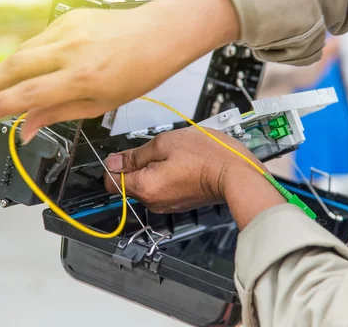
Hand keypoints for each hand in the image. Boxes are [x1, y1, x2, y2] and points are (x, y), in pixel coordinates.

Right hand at [0, 0, 238, 142]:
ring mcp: (69, 30)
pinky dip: (26, 54)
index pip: (28, 95)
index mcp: (82, 78)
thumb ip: (59, 113)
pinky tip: (20, 66)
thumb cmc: (138, 72)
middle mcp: (71, 51)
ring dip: (3, 69)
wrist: (159, 35)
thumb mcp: (101, 104)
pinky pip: (38, 38)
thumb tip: (28, 128)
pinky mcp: (70, 18)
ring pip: (23, 50)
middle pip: (15, 67)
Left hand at [104, 127, 284, 228]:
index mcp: (144, 187)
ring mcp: (166, 205)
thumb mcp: (165, 143)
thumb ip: (135, 155)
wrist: (237, 174)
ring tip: (175, 156)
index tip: (126, 154)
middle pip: (129, 183)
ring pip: (146, 184)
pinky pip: (162, 188)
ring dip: (153, 169)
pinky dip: (166, 176)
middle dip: (137, 165)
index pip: (110, 182)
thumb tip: (113, 162)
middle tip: (158, 149)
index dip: (114, 165)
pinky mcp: (179, 203)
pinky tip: (182, 164)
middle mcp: (152, 202)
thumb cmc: (206, 156)